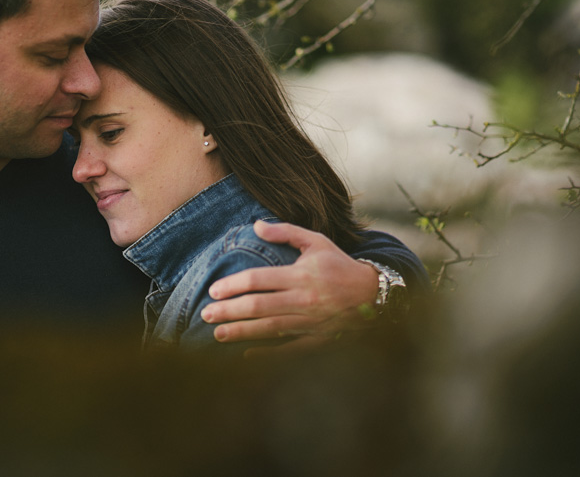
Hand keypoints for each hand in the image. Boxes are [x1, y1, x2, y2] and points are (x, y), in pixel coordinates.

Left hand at [201, 220, 378, 354]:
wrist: (373, 294)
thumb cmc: (339, 264)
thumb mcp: (316, 241)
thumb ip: (286, 232)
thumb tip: (256, 224)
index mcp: (300, 274)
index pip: (259, 279)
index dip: (234, 285)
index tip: (214, 290)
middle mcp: (303, 299)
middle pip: (258, 306)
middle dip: (229, 311)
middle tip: (206, 314)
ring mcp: (310, 321)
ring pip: (269, 329)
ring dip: (241, 332)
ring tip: (217, 334)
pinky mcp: (318, 339)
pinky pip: (289, 350)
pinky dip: (268, 354)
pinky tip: (247, 355)